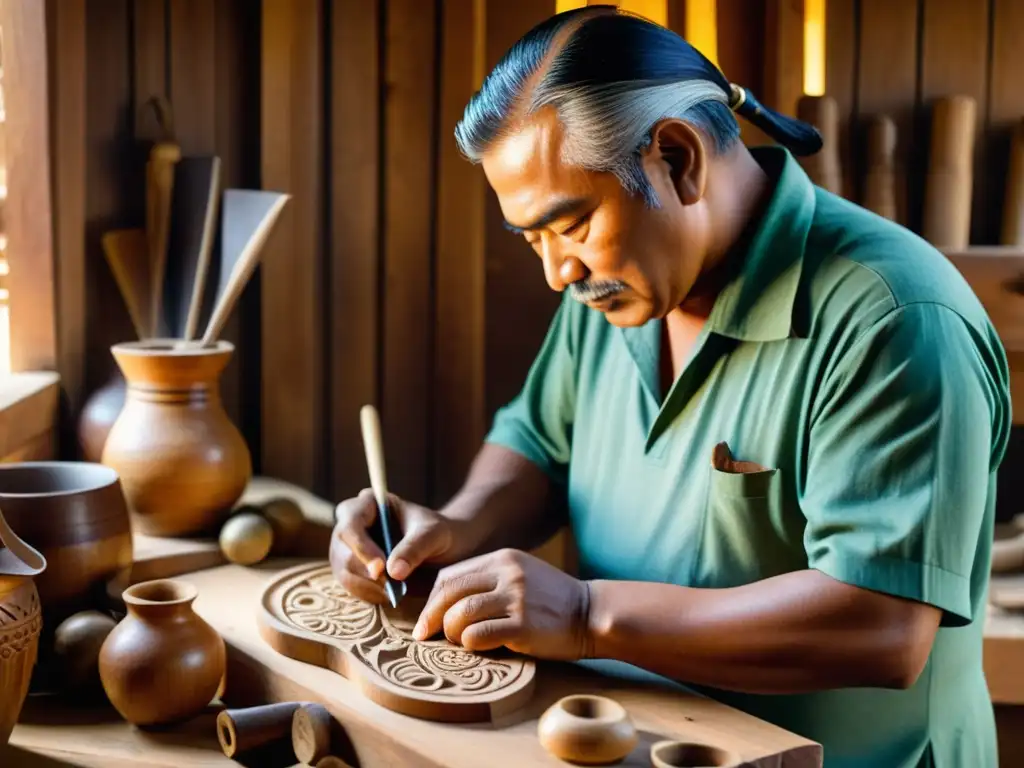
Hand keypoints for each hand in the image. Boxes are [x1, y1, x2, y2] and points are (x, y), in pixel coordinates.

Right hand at [329, 489, 454, 602]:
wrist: (444, 550)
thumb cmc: (439, 533)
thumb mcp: (434, 534)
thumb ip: (415, 548)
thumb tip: (392, 572)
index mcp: (368, 503)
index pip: (351, 524)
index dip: (361, 547)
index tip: (380, 569)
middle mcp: (351, 524)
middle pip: (343, 552)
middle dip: (366, 573)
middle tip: (393, 588)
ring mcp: (347, 549)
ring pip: (345, 573)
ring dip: (369, 588)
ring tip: (397, 591)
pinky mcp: (351, 571)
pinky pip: (352, 588)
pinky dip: (371, 595)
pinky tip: (392, 595)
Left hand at [412, 548, 591, 660]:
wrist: (592, 613)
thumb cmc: (552, 601)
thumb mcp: (521, 576)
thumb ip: (489, 582)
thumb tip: (447, 605)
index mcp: (502, 559)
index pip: (450, 576)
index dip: (432, 599)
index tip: (427, 619)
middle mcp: (507, 573)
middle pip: (450, 593)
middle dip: (431, 617)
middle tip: (424, 636)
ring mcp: (516, 598)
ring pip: (460, 613)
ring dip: (451, 632)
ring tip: (456, 642)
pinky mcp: (523, 625)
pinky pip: (478, 635)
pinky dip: (469, 643)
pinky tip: (475, 646)